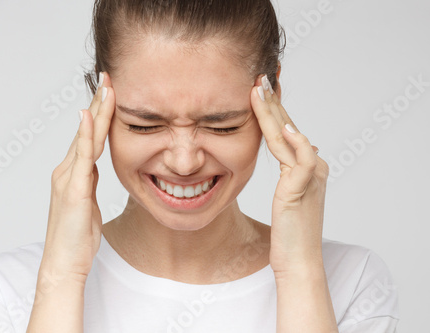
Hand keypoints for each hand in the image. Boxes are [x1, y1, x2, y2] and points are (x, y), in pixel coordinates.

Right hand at [41, 72, 114, 277]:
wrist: (65, 263)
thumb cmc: (77, 237)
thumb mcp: (87, 204)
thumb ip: (88, 183)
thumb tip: (94, 168)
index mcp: (74, 174)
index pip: (89, 136)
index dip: (99, 113)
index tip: (110, 92)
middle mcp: (67, 170)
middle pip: (86, 130)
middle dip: (98, 102)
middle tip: (108, 77)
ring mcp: (68, 178)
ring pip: (85, 138)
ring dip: (96, 111)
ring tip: (106, 87)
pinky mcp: (73, 190)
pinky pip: (81, 157)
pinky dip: (85, 135)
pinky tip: (89, 116)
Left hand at [251, 75, 328, 275]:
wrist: (298, 260)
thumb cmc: (289, 232)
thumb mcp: (288, 197)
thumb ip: (289, 173)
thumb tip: (290, 151)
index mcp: (306, 166)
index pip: (287, 130)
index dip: (272, 109)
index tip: (258, 89)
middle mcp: (312, 165)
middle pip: (288, 126)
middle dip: (272, 100)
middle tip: (258, 77)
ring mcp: (310, 175)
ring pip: (290, 136)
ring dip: (274, 111)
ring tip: (259, 88)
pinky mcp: (304, 188)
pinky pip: (302, 159)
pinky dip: (295, 141)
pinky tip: (285, 125)